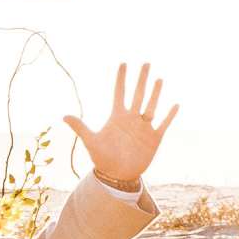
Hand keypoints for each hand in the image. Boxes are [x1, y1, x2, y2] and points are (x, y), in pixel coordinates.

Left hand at [61, 63, 178, 189]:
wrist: (118, 175)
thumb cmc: (103, 158)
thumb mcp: (91, 142)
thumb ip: (80, 128)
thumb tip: (63, 116)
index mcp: (117, 117)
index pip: (119, 93)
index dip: (121, 79)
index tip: (123, 64)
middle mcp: (132, 119)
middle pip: (138, 94)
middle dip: (141, 79)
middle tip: (146, 63)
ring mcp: (144, 127)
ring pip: (151, 105)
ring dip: (155, 93)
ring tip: (159, 79)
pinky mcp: (154, 138)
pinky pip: (164, 124)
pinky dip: (170, 115)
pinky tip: (175, 105)